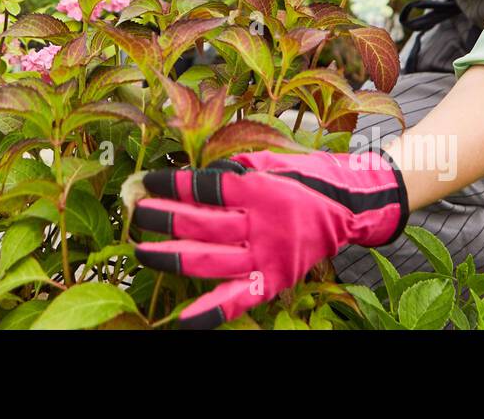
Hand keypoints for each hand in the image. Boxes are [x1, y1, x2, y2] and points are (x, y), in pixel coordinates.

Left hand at [132, 148, 407, 327]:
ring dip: (171, 258)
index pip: (203, 187)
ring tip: (141, 252)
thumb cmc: (302, 177)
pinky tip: (183, 321)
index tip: (145, 180)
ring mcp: (266, 256)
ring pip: (209, 260)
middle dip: (162, 218)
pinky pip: (238, 300)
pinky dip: (211, 313)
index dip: (171, 184)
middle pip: (200, 224)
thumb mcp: (267, 161)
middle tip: (135, 213)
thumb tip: (188, 180)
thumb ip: (230, 172)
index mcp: (257, 189)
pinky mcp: (273, 280)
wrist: (349, 204)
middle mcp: (259, 224)